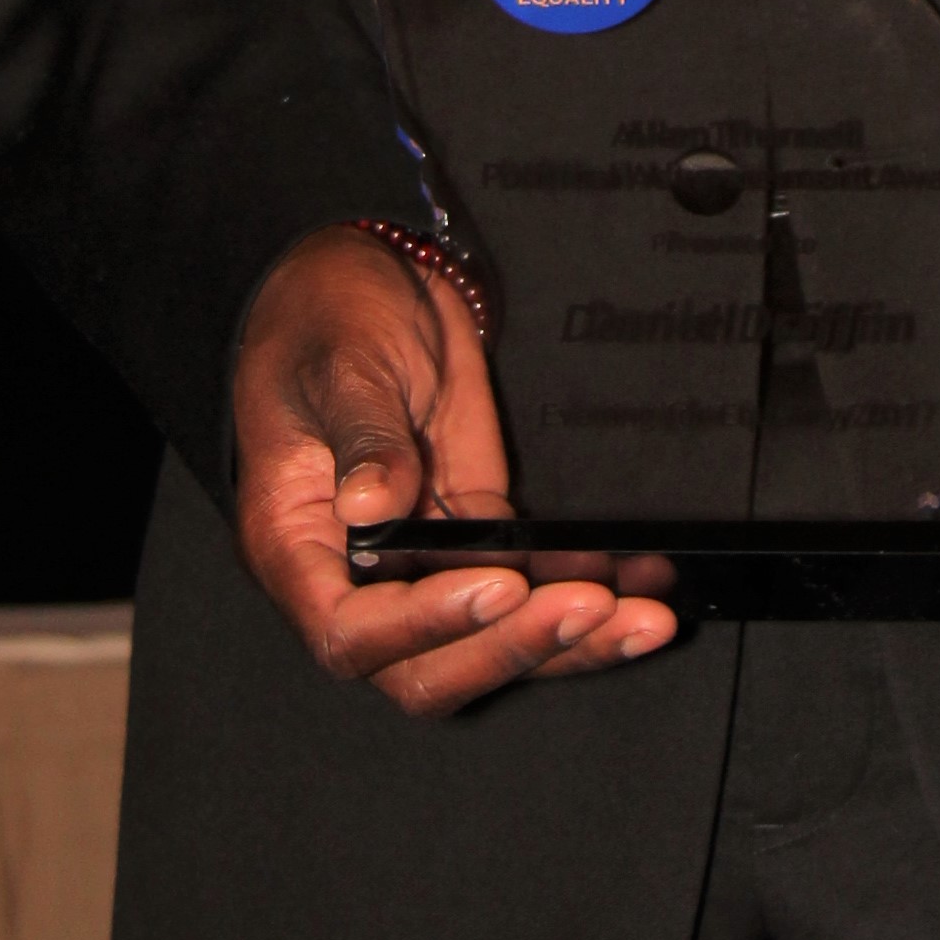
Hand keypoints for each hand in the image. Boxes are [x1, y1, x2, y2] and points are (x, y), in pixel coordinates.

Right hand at [229, 227, 679, 718]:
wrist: (370, 273)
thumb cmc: (324, 317)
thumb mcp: (339, 364)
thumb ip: (362, 438)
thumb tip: (369, 509)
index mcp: (296, 545)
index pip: (350, 634)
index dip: (424, 628)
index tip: (496, 586)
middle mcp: (355, 575)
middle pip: (427, 666)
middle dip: (511, 647)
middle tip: (589, 608)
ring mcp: (421, 559)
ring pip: (488, 640)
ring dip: (565, 641)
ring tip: (643, 619)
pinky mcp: (473, 528)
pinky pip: (527, 584)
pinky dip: (582, 590)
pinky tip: (644, 584)